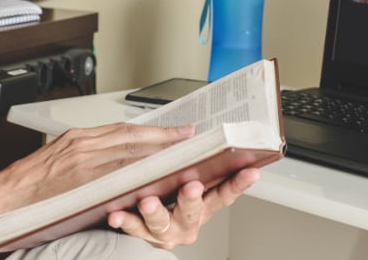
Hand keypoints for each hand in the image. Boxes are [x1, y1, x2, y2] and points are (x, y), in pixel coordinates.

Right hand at [0, 124, 194, 214]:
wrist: (0, 198)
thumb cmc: (26, 187)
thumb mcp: (57, 163)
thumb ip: (84, 160)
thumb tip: (115, 167)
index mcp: (76, 138)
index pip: (122, 130)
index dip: (151, 131)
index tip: (172, 132)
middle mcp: (80, 143)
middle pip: (130, 135)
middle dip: (162, 136)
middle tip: (187, 136)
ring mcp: (80, 159)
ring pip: (127, 148)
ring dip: (157, 149)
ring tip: (181, 152)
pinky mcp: (78, 177)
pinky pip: (115, 169)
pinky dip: (138, 168)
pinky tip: (155, 173)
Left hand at [107, 169, 260, 249]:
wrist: (142, 226)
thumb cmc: (168, 198)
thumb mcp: (185, 180)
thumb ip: (193, 161)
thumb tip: (193, 132)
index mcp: (203, 204)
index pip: (225, 193)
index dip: (239, 183)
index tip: (250, 171)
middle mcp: (187, 221)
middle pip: (193, 210)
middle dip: (191, 199)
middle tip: (191, 186)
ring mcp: (165, 231)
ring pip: (161, 222)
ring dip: (155, 211)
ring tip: (148, 201)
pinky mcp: (143, 235)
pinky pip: (132, 228)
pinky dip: (125, 220)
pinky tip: (117, 214)